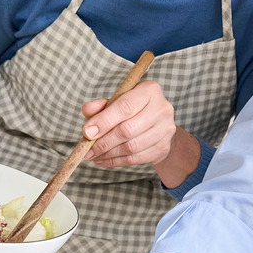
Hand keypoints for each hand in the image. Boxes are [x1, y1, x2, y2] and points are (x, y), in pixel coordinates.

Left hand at [81, 80, 200, 187]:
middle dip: (104, 142)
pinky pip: (135, 159)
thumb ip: (101, 105)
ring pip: (131, 147)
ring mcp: (165, 130)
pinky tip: (103, 160)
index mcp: (149, 91)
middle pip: (128, 130)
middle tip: (87, 150)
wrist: (158, 125)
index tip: (86, 132)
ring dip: (108, 154)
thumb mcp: (117, 101)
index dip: (104, 121)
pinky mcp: (163, 148)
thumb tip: (87, 110)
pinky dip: (116, 161)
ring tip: (93, 155)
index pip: (125, 107)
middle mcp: (162, 109)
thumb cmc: (134, 110)